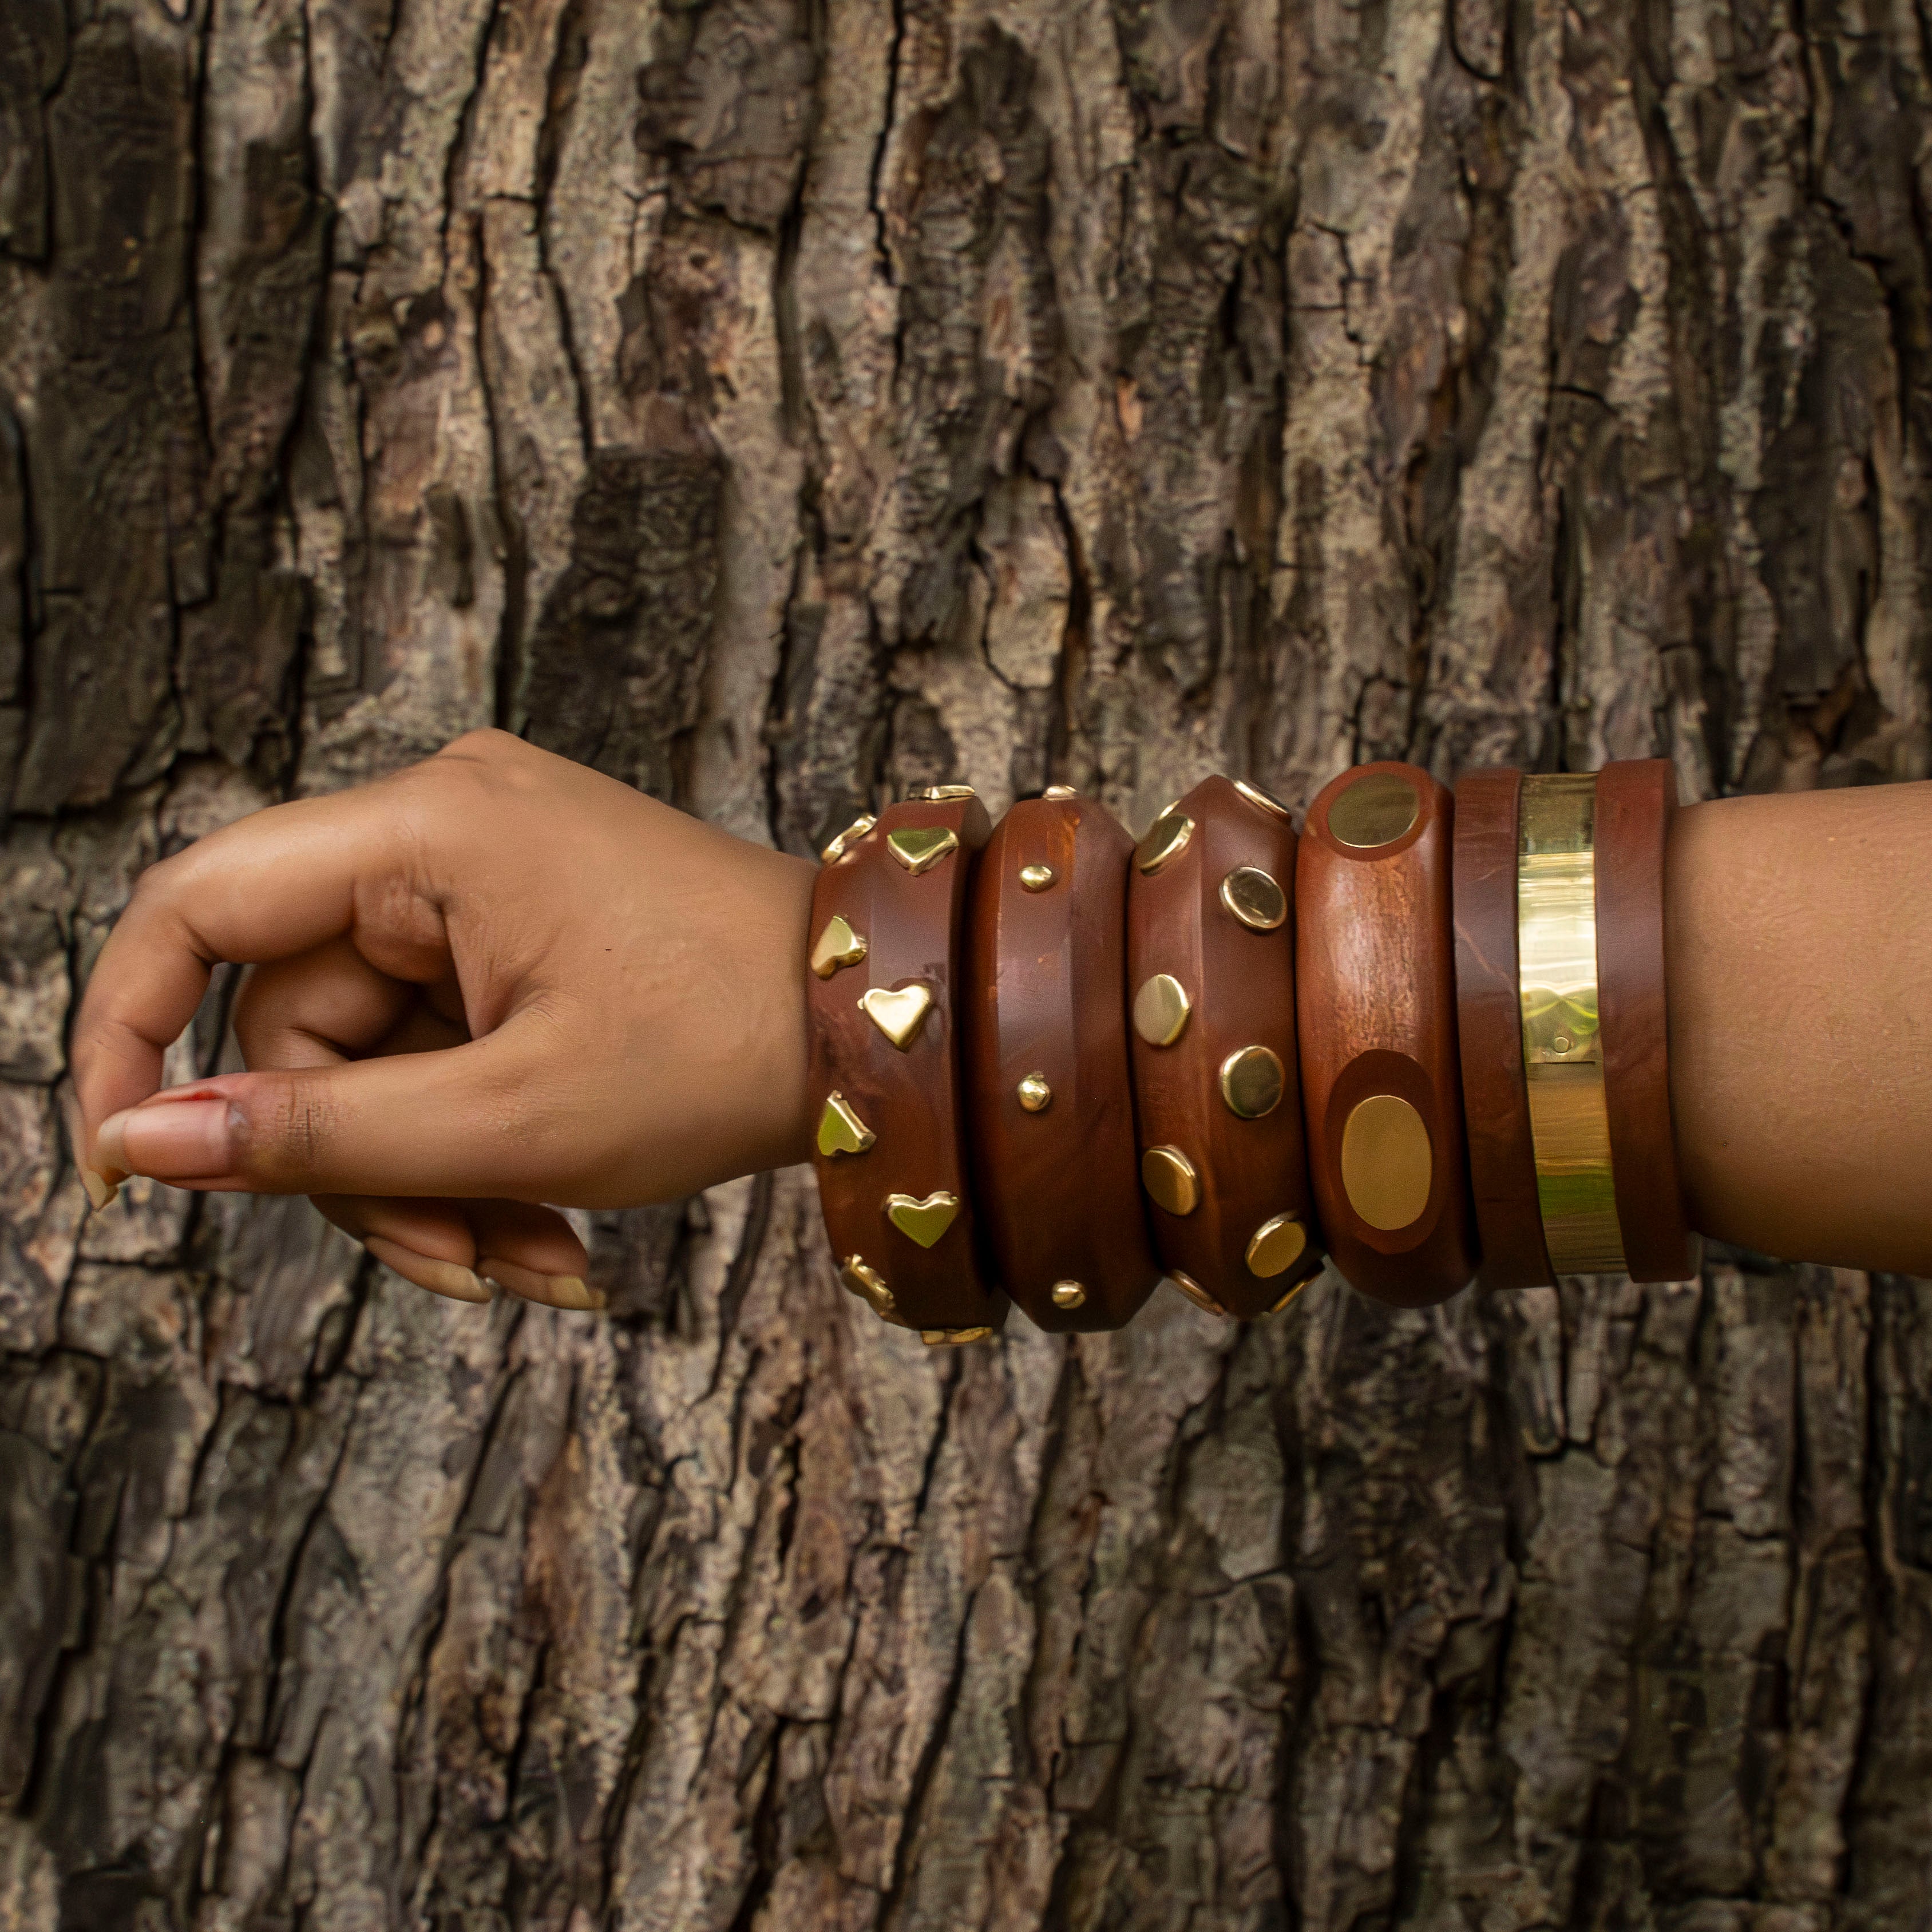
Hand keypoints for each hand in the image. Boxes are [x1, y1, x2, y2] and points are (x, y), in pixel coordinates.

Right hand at [70, 730, 816, 1308]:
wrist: (879, 1026)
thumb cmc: (724, 1050)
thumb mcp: (510, 1119)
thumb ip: (315, 1137)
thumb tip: (140, 1142)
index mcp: (429, 827)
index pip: (196, 907)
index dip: (126, 1037)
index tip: (118, 1168)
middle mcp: (443, 826)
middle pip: (298, 1023)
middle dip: (369, 1170)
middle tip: (466, 1269)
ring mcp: (485, 877)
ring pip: (374, 1061)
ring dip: (436, 1183)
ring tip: (538, 1266)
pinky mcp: (521, 928)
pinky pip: (443, 1051)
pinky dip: (482, 1149)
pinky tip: (556, 1232)